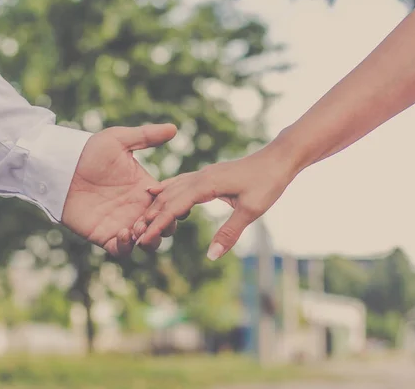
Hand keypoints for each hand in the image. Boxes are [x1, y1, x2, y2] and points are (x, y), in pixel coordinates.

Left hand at [62, 124, 177, 255]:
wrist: (61, 167)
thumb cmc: (89, 151)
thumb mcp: (119, 140)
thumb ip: (146, 136)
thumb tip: (173, 128)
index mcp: (146, 189)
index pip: (170, 204)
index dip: (176, 207)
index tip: (174, 203)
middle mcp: (137, 209)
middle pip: (163, 227)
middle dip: (165, 228)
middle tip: (155, 219)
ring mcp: (122, 223)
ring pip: (146, 243)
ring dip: (149, 239)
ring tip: (137, 227)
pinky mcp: (103, 235)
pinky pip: (122, 251)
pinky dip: (126, 247)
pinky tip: (123, 233)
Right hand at [135, 144, 296, 259]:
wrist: (279, 158)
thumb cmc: (268, 183)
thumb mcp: (251, 211)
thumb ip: (229, 233)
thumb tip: (211, 256)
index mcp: (206, 185)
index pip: (174, 206)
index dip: (158, 223)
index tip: (143, 239)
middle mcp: (200, 177)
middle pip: (167, 197)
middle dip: (150, 216)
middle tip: (134, 234)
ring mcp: (203, 174)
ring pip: (172, 188)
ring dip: (156, 204)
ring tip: (141, 219)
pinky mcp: (208, 175)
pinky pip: (180, 183)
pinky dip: (166, 190)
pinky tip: (159, 192)